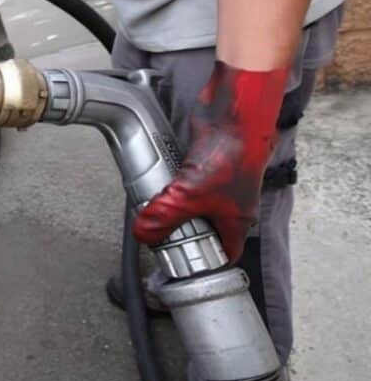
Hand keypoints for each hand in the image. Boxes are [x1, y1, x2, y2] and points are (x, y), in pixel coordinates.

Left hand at [133, 61, 288, 261]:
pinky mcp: (206, 160)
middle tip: (159, 237)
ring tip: (152, 210)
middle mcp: (230, 202)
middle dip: (183, 234)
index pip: (226, 253)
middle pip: (205, 228)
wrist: (233, 112)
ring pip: (194, 202)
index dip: (208, 264)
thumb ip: (163, 218)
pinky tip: (156, 180)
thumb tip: (144, 234)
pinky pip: (186, 178)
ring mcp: (219, 180)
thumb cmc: (229, 156)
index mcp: (236, 219)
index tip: (185, 268)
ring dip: (174, 206)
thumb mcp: (188, 196)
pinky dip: (172, 181)